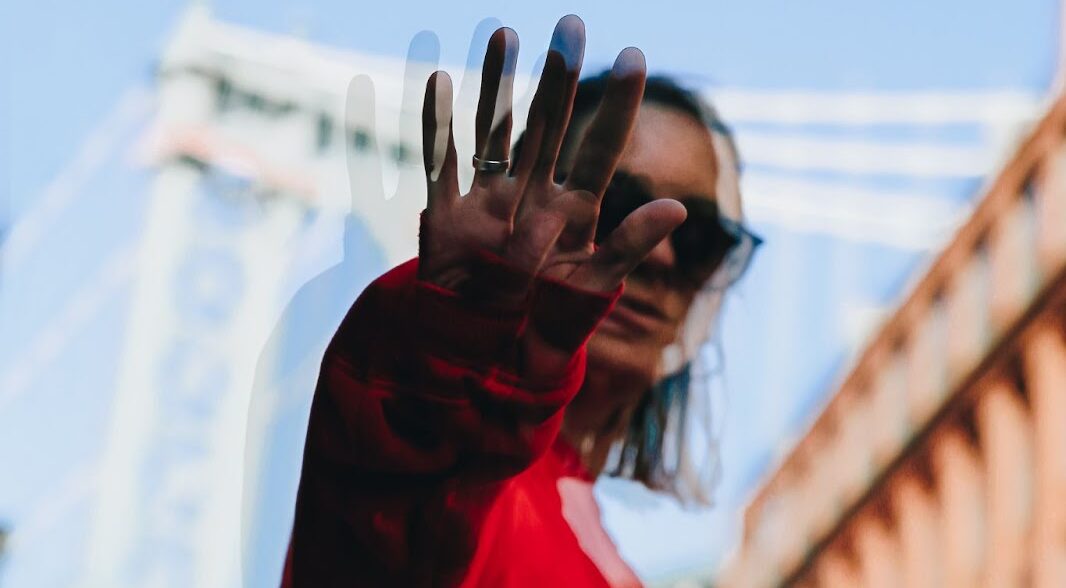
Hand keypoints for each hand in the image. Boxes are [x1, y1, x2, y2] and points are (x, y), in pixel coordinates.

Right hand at [419, 16, 686, 302]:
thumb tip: (678, 208)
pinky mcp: (449, 218)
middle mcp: (533, 196)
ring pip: (494, 132)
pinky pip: (441, 165)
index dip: (616, 108)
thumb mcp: (594, 290)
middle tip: (570, 26)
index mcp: (575, 212)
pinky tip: (439, 82)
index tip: (634, 59)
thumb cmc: (549, 329)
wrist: (492, 362)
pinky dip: (437, 127)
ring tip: (503, 34)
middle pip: (548, 127)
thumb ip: (628, 247)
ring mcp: (490, 202)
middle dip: (558, 78)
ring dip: (498, 85)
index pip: (601, 150)